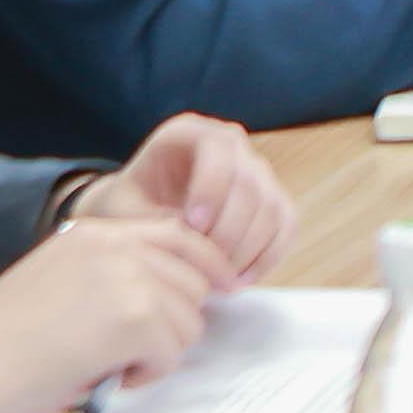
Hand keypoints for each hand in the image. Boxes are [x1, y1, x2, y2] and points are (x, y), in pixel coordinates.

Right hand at [0, 212, 229, 412]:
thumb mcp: (58, 280)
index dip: (206, 265)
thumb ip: (110, 275)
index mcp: (95, 232)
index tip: (222, 289)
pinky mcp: (136, 318)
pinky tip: (99, 374)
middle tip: (122, 351)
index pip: (179, 234)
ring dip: (155, 353)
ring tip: (101, 362)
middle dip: (171, 324)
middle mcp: (117, 245)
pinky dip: (143, 375)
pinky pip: (171, 355)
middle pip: (193, 283)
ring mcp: (129, 278)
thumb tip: (170, 298)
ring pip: (188, 323)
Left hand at [77, 110, 292, 282]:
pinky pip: (286, 224)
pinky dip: (269, 255)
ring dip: (249, 249)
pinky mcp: (271, 198)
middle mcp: (229, 143)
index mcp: (189, 132)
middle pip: (250, 183)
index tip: (192, 227)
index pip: (217, 149)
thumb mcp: (126, 210)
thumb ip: (156, 221)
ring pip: (272, 206)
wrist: (140, 212)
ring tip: (220, 279)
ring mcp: (255, 169)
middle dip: (229, 230)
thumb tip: (195, 240)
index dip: (211, 189)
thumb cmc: (128, 207)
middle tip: (205, 265)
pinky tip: (242, 278)